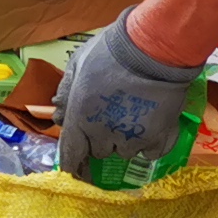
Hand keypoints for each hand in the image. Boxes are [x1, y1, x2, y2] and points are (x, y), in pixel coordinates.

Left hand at [56, 19, 201, 185]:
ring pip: (126, 152)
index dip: (73, 165)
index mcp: (80, 119)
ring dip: (127, 139)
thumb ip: (66, 91)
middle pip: (100, 152)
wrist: (152, 49)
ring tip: (136, 113)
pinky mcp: (159, 139)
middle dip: (103, 139)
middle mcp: (104, 136)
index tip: (77, 168)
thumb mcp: (78, 63)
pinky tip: (152, 124)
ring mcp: (132, 140)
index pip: (71, 156)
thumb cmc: (111, 51)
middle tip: (113, 114)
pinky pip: (150, 152)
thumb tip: (59, 114)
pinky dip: (150, 143)